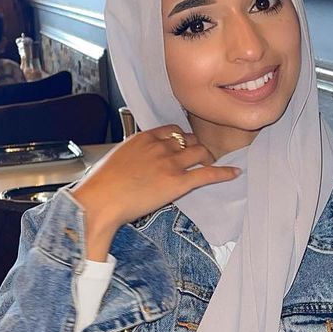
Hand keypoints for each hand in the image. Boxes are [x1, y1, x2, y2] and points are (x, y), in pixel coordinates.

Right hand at [71, 126, 240, 260]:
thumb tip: (134, 167)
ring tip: (211, 164)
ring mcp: (170, 163)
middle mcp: (159, 146)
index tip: (184, 143)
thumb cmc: (100, 186)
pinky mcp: (178, 182)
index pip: (171, 130)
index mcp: (143, 138)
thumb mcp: (115, 160)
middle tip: (199, 156)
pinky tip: (234, 173)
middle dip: (195, 146)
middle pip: (188, 139)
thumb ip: (132, 157)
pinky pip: (208, 173)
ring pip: (200, 152)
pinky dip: (224, 172)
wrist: (98, 202)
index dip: (181, 137)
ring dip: (207, 157)